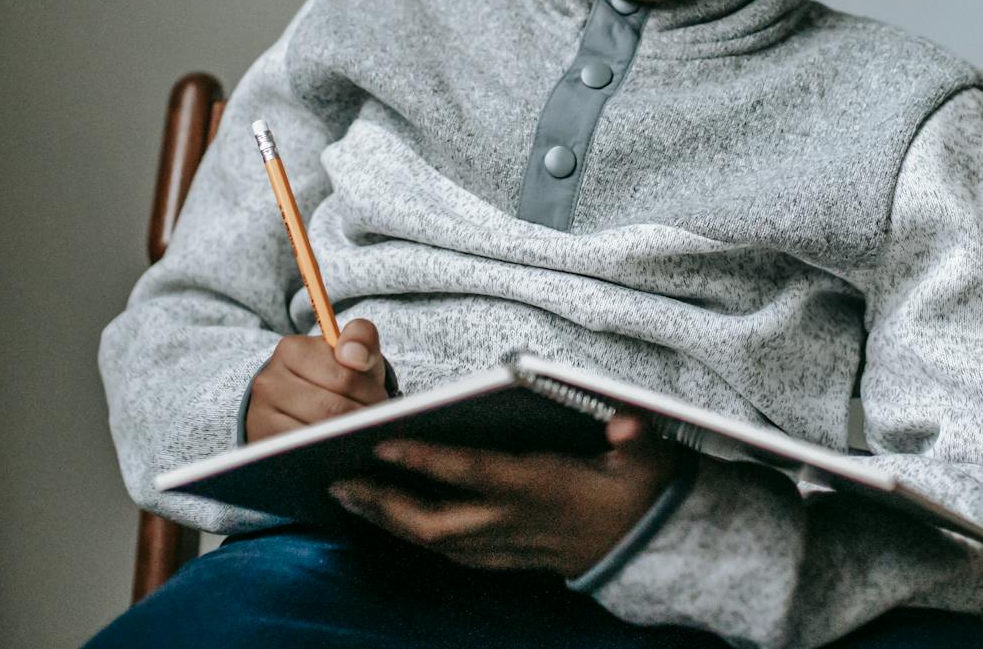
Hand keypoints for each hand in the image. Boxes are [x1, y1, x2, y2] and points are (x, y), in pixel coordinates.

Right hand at [245, 317, 393, 443]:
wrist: (302, 403)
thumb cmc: (335, 375)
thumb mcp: (352, 351)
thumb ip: (362, 338)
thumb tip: (354, 356)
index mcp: (291, 350)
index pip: (345, 378)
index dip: (371, 394)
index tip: (378, 399)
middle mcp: (269, 382)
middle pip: (334, 409)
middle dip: (363, 419)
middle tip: (374, 423)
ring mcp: (261, 415)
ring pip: (319, 435)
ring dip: (348, 439)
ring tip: (358, 434)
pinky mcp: (264, 444)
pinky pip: (304, 455)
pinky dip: (327, 456)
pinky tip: (337, 450)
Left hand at [328, 412, 685, 578]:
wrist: (647, 548)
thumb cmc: (638, 491)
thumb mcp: (647, 459)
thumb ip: (636, 436)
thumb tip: (626, 423)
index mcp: (540, 488)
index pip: (474, 473)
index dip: (427, 460)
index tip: (384, 441)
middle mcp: (513, 521)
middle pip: (433, 521)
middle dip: (381, 503)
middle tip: (335, 479)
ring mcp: (504, 545)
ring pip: (432, 540)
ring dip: (385, 520)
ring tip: (345, 493)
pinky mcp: (503, 558)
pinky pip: (444, 550)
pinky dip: (408, 533)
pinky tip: (385, 516)